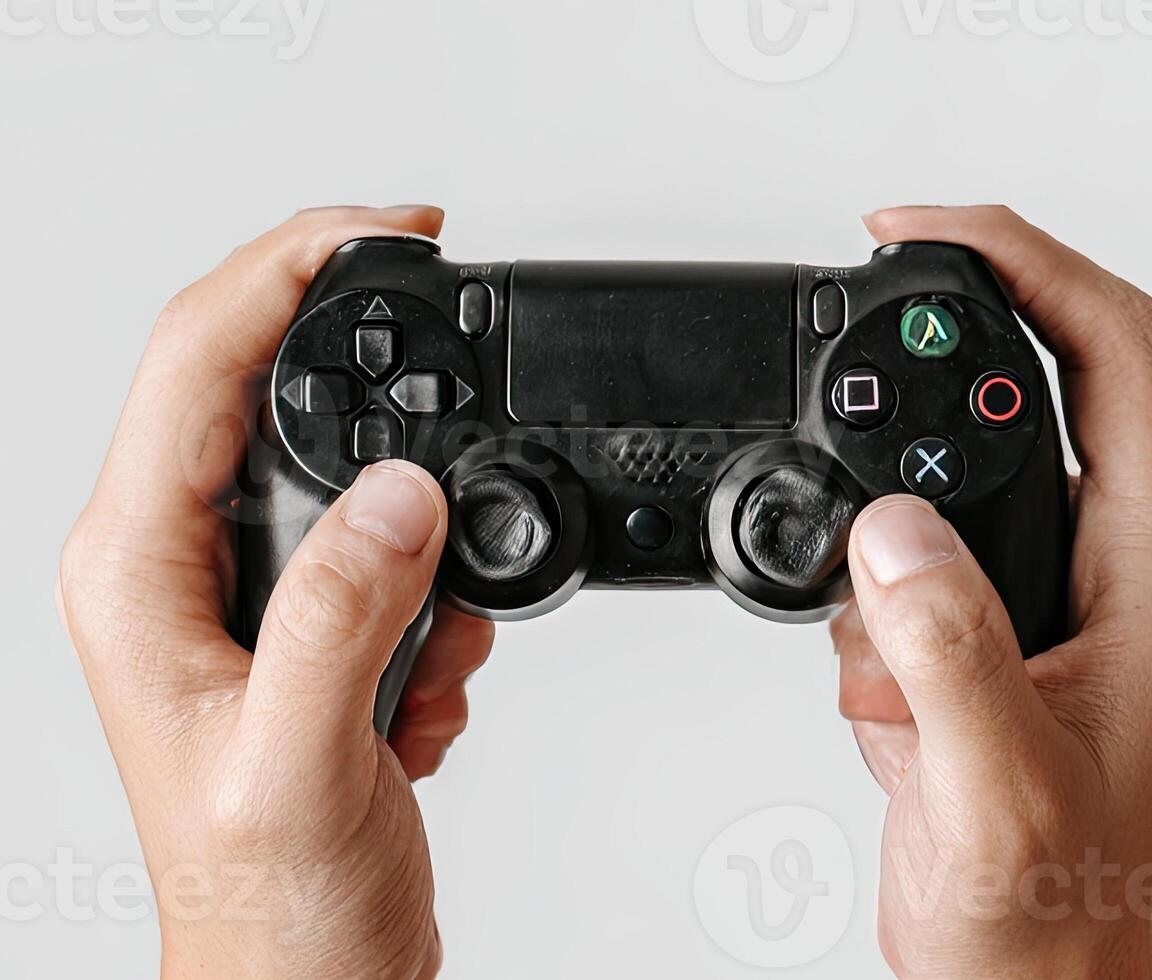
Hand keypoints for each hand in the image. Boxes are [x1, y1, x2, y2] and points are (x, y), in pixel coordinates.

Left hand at [59, 206, 496, 978]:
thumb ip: (341, 615)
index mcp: (133, 574)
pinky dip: (441, 595)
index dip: (289, 271)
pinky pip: (385, 550)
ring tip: (438, 625)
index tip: (388, 233)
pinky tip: (434, 679)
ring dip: (424, 516)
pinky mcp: (298, 635)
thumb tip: (401, 494)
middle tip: (454, 321)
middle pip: (256, 383)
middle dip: (368, 365)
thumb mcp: (300, 756)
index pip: (198, 362)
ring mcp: (232, 600)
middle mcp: (167, 571)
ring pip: (337, 469)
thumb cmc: (266, 901)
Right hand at [825, 207, 1151, 976]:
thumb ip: (944, 651)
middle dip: (929, 389)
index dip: (1018, 259)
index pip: (1117, 342)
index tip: (912, 226)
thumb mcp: (991, 781)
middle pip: (1054, 371)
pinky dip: (878, 605)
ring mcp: (1095, 587)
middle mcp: (1151, 555)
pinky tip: (888, 707)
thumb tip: (891, 535)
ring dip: (893, 537)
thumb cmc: (1047, 906)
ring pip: (977, 468)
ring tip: (890, 676)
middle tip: (845, 389)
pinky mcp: (1031, 622)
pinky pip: (936, 547)